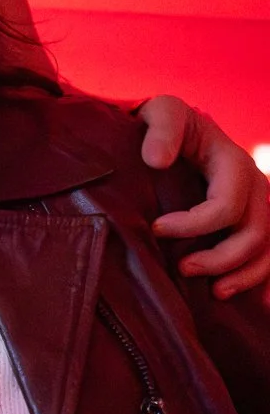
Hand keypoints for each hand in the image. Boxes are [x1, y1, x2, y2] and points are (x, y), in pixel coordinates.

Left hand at [138, 96, 269, 299]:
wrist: (172, 129)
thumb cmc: (165, 122)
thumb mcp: (162, 111)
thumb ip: (161, 128)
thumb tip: (156, 160)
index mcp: (235, 163)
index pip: (226, 206)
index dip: (194, 225)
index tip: (157, 229)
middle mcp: (257, 187)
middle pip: (255, 235)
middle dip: (221, 259)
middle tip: (182, 269)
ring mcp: (261, 207)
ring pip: (268, 251)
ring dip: (244, 276)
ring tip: (213, 293)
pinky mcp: (255, 222)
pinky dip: (263, 281)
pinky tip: (251, 302)